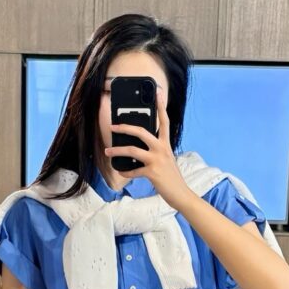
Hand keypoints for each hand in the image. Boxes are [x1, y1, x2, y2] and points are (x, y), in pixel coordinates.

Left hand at [104, 85, 192, 210]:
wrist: (181, 194)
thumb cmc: (171, 177)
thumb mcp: (166, 160)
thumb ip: (156, 151)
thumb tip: (137, 148)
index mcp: (166, 144)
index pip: (164, 121)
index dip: (160, 107)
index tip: (157, 94)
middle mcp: (162, 149)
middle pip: (141, 131)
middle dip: (125, 127)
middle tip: (113, 126)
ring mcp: (157, 160)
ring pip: (132, 150)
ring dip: (117, 150)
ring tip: (107, 151)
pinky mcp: (152, 172)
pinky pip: (133, 171)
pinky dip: (125, 172)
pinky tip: (121, 172)